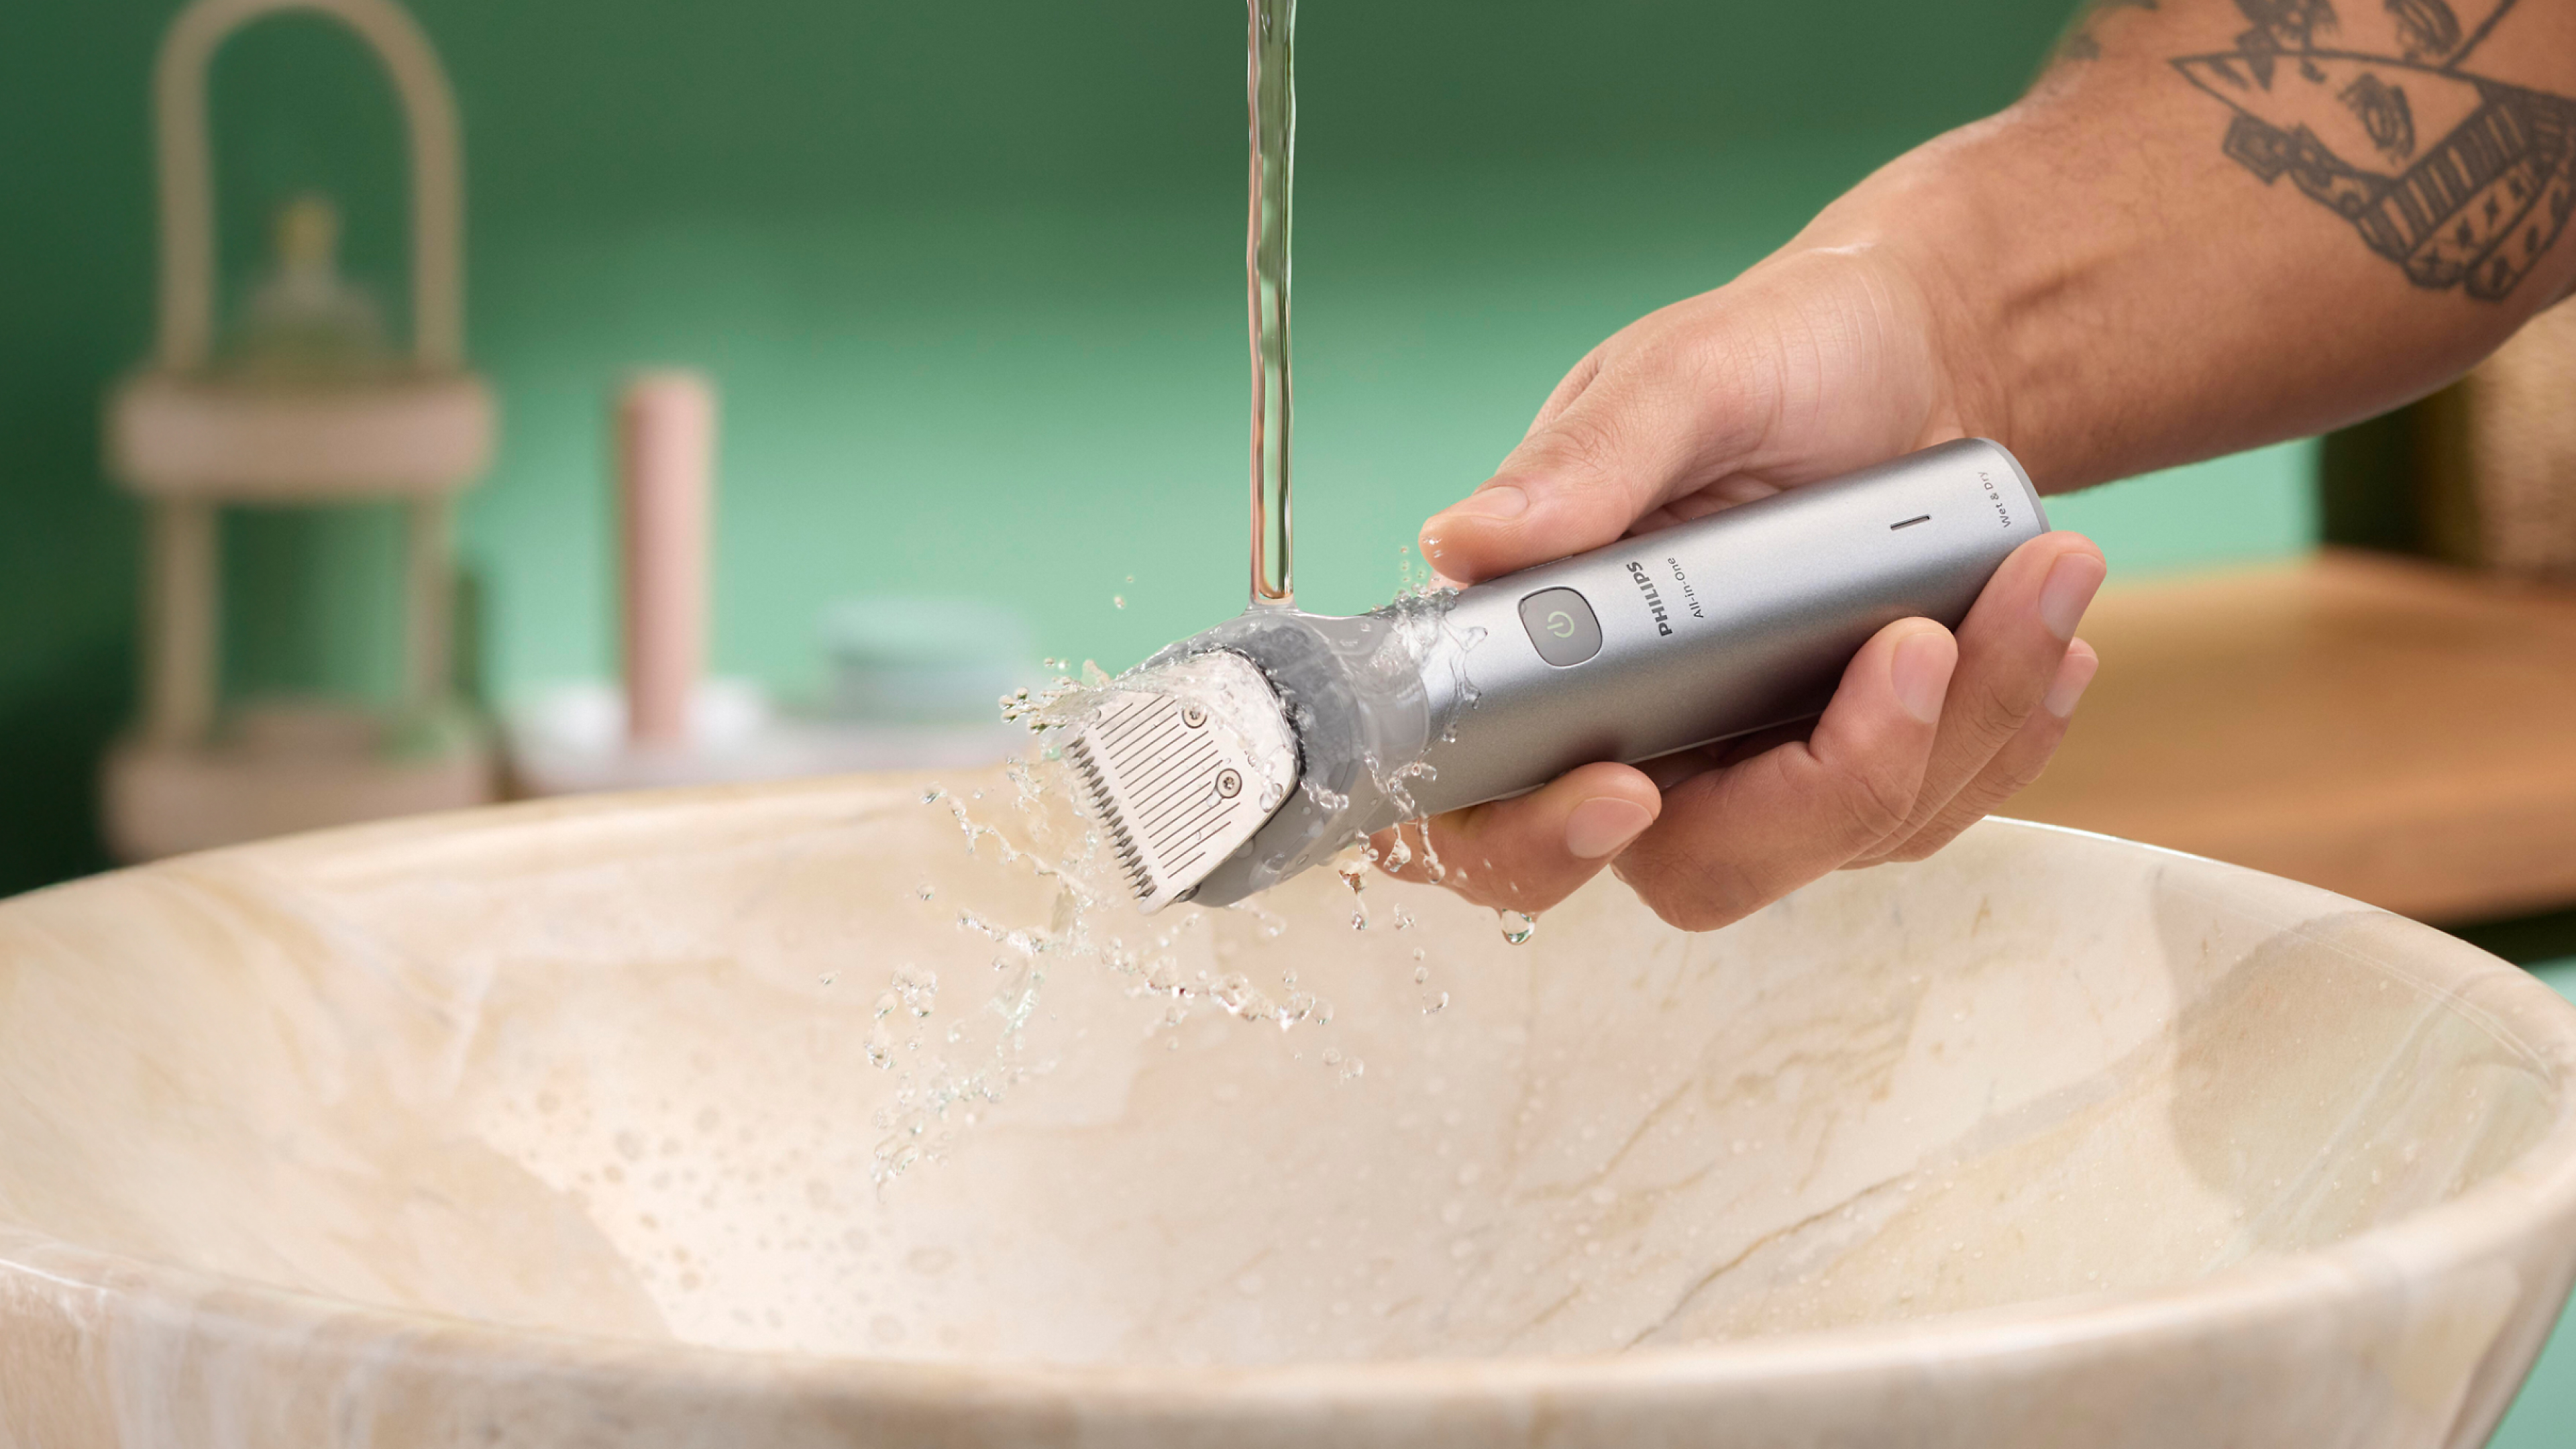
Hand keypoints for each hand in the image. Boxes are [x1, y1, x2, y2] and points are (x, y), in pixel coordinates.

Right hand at [1375, 243, 2104, 930]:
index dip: (1533, 839)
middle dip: (1825, 787)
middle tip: (1917, 648)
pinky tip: (2051, 637)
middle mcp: (1629, 737)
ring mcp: (1750, 768)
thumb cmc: (1781, 352)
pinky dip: (2005, 733)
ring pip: (1838, 844)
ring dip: (1960, 725)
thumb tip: (1464, 544)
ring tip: (2044, 572)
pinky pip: (1929, 814)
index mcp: (1542, 654)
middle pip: (1690, 869)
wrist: (1919, 351)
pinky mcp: (1856, 772)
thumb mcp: (1685, 375)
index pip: (1478, 814)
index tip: (1626, 788)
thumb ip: (1584, 463)